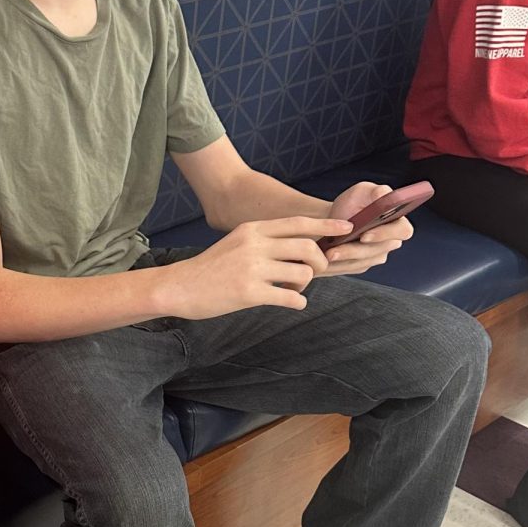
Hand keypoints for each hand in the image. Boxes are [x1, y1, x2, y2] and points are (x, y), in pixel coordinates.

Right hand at [158, 216, 353, 317]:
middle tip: (314, 272)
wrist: (180, 286)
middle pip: (307, 246)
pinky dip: (297, 302)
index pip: (298, 223)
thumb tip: (303, 245)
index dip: (326, 225)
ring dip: (305, 285)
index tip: (347, 228)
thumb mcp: (237, 242)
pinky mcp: (249, 292)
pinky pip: (291, 298)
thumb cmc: (212, 267)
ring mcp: (252, 268)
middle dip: (320, 261)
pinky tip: (290, 303)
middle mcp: (254, 244)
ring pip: (303, 273)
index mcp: (253, 230)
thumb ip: (265, 241)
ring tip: (292, 290)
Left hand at [321, 181, 412, 275]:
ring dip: (344, 259)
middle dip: (355, 250)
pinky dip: (339, 264)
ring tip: (327, 254)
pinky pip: (354, 267)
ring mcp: (378, 254)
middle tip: (335, 250)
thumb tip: (384, 194)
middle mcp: (391, 241)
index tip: (365, 235)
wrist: (336, 218)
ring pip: (364, 261)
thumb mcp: (363, 191)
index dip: (385, 234)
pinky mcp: (364, 264)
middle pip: (378, 250)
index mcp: (398, 221)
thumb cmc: (352, 203)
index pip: (402, 231)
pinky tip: (326, 260)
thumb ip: (377, 191)